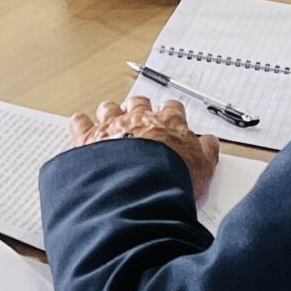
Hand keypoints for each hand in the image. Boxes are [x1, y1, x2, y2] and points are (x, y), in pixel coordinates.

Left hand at [67, 97, 218, 199]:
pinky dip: (80, 125)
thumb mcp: (203, 168)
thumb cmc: (171, 178)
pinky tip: (82, 128)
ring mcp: (112, 125)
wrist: (141, 188)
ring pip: (109, 108)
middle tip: (138, 119)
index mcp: (168, 123)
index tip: (169, 117)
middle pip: (138, 102)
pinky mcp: (89, 138)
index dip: (170, 112)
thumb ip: (207, 152)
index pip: (172, 108)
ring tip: (111, 125)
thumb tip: (210, 142)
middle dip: (138, 108)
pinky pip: (80, 122)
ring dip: (109, 114)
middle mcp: (139, 118)